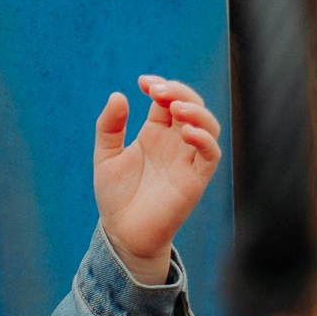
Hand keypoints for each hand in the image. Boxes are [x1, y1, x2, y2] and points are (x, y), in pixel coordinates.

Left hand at [92, 77, 221, 281]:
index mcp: (154, 133)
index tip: (143, 83)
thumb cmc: (116, 196)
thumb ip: (109, 127)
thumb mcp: (105, 156)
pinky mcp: (196, 179)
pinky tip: (186, 132)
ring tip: (175, 108)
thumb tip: (119, 96)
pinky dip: (204, 139)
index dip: (160, 85)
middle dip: (178, 91)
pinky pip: (211, 154)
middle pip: (190, 105)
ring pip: (208, 125)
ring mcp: (187, 159)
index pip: (167, 99)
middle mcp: (174, 142)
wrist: (123, 233)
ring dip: (196, 111)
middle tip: (156, 92)